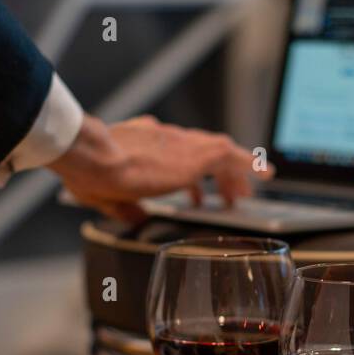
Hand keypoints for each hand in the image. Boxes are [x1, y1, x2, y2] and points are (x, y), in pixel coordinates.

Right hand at [50, 115, 272, 221]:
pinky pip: (231, 157)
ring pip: (220, 150)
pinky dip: (250, 164)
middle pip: (202, 150)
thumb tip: (137, 217)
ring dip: (235, 171)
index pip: (176, 151)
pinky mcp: (193, 157)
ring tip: (245, 192)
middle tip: (229, 194)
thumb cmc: (87, 170)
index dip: (190, 172)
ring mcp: (181, 144)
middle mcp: (165, 137)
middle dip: (218, 173)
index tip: (195, 189)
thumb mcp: (105, 194)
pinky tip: (266, 174)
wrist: (92, 154)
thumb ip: (126, 207)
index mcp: (144, 142)